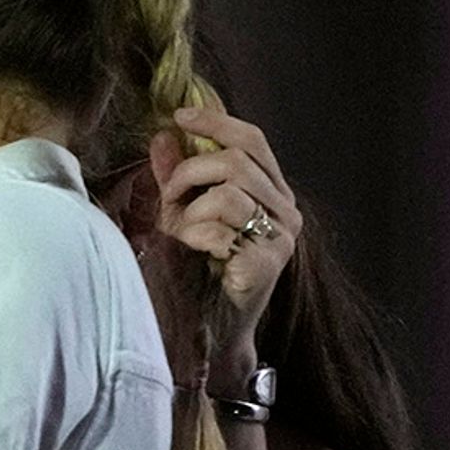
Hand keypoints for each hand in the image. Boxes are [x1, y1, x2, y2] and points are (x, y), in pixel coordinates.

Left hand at [147, 106, 300, 342]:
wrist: (215, 332)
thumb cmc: (200, 273)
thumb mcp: (184, 217)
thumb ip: (177, 179)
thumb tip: (163, 137)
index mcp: (272, 192)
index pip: (252, 140)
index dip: (216, 123)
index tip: (179, 117)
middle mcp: (286, 209)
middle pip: (236, 160)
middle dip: (189, 174)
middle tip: (167, 200)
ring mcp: (282, 235)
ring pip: (228, 191)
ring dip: (189, 210)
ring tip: (180, 234)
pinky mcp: (270, 260)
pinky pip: (221, 227)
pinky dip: (195, 235)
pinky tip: (194, 253)